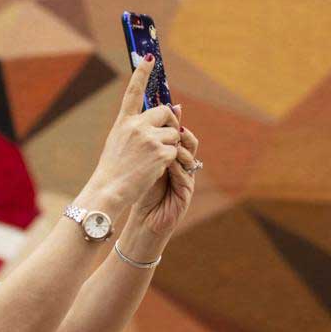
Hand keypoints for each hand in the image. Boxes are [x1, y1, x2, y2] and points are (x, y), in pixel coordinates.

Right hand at [86, 53, 181, 210]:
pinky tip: (155, 169)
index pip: (134, 91)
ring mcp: (150, 138)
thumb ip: (141, 126)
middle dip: (169, 123)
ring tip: (151, 161)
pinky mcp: (161, 152)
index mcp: (124, 122)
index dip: (142, 72)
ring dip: (169, 146)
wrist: (109, 189)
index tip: (150, 56)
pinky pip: (175, 150)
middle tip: (163, 137)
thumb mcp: (121, 142)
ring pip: (173, 134)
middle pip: (165, 112)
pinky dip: (170, 160)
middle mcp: (137, 125)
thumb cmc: (114, 168)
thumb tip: (174, 107)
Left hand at [131, 103, 199, 236]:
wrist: (143, 221)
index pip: (178, 132)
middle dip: (180, 132)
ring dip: (180, 148)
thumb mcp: (141, 162)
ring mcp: (186, 178)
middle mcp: (181, 165)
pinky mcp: (186, 192)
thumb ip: (145, 143)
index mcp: (171, 155)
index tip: (167, 110)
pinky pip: (186, 176)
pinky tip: (168, 163)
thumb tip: (141, 115)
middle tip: (170, 126)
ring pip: (190, 157)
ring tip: (170, 143)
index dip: (175, 121)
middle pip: (189, 141)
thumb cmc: (140, 190)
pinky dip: (177, 167)